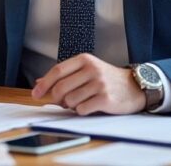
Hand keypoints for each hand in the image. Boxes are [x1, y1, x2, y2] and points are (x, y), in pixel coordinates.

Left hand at [31, 53, 145, 114]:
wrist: (135, 87)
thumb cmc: (107, 79)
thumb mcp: (87, 70)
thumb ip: (65, 75)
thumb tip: (38, 82)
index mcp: (85, 59)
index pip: (57, 71)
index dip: (44, 84)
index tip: (35, 94)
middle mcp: (92, 69)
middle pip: (61, 87)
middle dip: (56, 98)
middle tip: (60, 102)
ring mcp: (99, 84)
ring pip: (70, 101)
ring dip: (71, 105)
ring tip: (81, 101)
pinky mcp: (105, 99)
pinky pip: (81, 109)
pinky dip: (81, 111)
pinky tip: (90, 107)